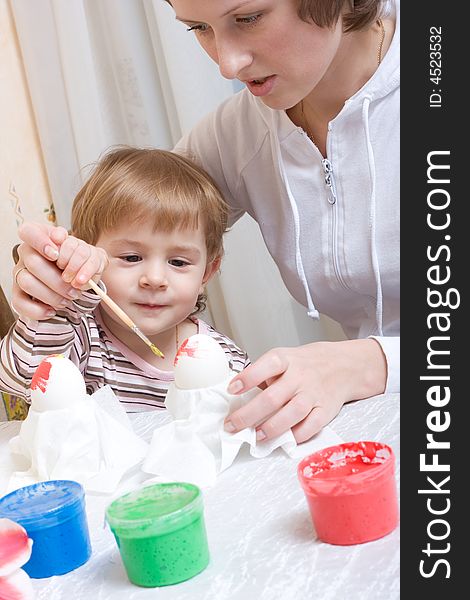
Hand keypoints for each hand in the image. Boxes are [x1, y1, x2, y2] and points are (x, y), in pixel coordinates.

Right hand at [12, 222, 107, 319]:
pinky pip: (20, 303)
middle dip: (57, 278)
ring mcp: (20, 273)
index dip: (40, 242)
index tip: (56, 254)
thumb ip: (77, 247)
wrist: (79, 278)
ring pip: (27, 282)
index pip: (28, 232)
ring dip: (52, 294)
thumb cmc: (78, 262)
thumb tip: (61, 239)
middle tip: (74, 285)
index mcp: (39, 238)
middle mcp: (26, 254)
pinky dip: (39, 309)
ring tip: (68, 298)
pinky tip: (53, 310)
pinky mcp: (19, 293)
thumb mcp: (85, 253)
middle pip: (33, 262)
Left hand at [224, 339, 386, 442]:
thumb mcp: (285, 358)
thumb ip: (266, 375)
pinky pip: (311, 426)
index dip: (248, 378)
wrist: (345, 365)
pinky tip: (283, 439)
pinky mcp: (326, 410)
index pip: (266, 365)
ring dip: (271, 428)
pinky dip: (296, 435)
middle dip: (249, 414)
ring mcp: (314, 394)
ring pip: (292, 413)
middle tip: (232, 425)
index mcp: (286, 359)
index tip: (231, 389)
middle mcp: (300, 376)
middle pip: (273, 397)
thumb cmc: (307, 363)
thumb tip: (240, 396)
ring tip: (256, 436)